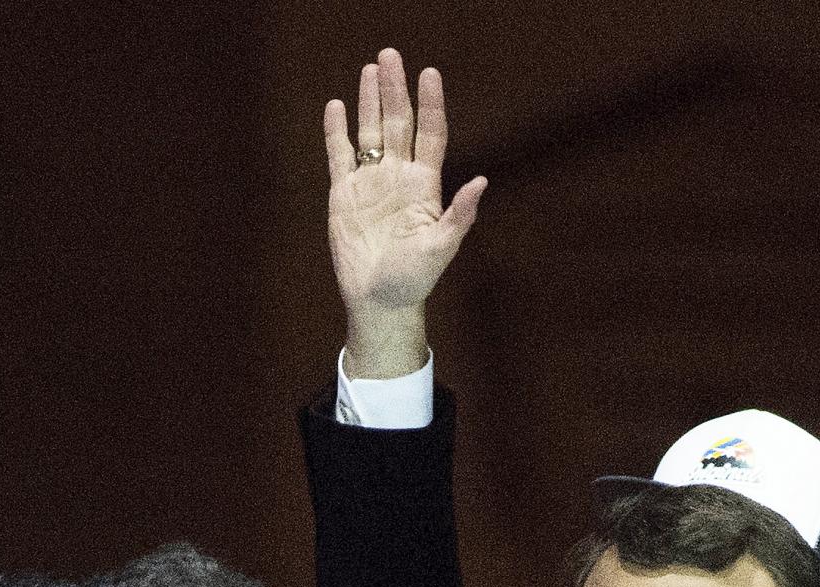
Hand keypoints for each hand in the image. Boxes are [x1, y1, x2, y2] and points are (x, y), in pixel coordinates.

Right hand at [323, 48, 485, 378]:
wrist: (379, 299)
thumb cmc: (415, 279)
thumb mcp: (442, 247)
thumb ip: (460, 214)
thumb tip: (482, 181)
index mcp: (425, 187)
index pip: (431, 135)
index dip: (431, 104)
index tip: (430, 74)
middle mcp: (399, 178)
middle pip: (399, 123)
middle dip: (396, 90)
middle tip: (391, 54)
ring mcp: (371, 183)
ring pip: (370, 131)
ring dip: (371, 100)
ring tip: (371, 68)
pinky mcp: (343, 193)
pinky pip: (340, 154)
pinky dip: (337, 130)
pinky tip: (337, 106)